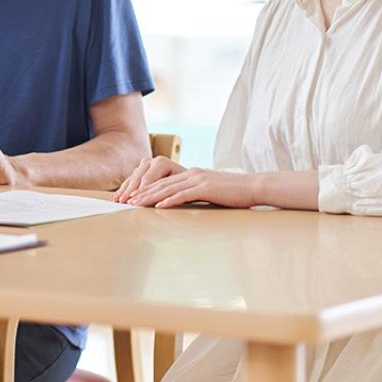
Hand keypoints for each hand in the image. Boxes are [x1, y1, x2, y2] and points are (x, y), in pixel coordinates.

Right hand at [113, 155, 183, 202]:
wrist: (189, 180)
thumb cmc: (187, 186)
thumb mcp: (182, 188)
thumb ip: (171, 192)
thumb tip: (161, 201)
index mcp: (162, 162)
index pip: (148, 179)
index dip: (141, 191)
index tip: (135, 201)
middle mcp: (152, 161)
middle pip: (138, 178)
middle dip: (130, 191)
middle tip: (124, 202)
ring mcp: (145, 164)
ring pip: (132, 178)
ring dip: (124, 190)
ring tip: (118, 200)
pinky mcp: (140, 170)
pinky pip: (130, 180)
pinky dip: (123, 189)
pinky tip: (117, 197)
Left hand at [122, 165, 259, 208]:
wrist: (253, 186)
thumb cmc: (234, 192)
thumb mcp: (211, 190)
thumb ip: (197, 192)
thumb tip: (185, 201)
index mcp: (192, 174)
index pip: (165, 181)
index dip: (148, 189)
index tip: (135, 196)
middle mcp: (192, 174)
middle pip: (162, 183)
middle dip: (143, 192)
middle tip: (129, 200)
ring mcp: (198, 179)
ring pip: (168, 188)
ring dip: (151, 197)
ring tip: (137, 203)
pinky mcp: (205, 188)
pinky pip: (183, 194)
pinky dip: (169, 200)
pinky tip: (159, 206)